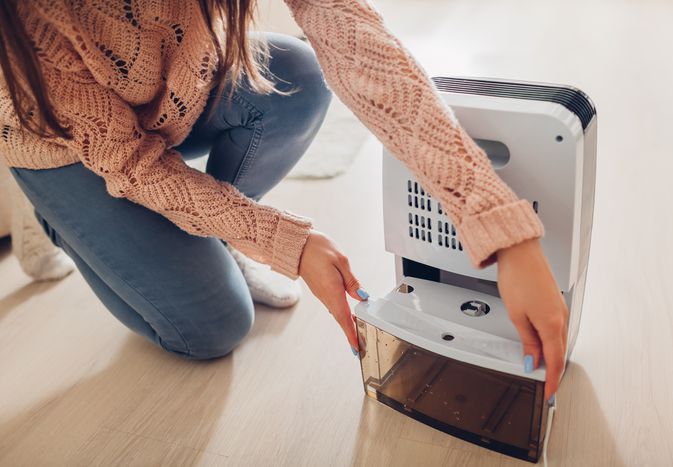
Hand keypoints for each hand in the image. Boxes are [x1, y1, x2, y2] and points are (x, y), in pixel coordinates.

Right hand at [298, 230, 367, 351]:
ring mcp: (321, 294)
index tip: (356, 348)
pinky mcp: (320, 290)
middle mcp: (326, 296)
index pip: (344, 317)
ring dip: (347, 323)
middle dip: (351, 332)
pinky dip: (341, 313)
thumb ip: (352, 281)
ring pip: (337, 312)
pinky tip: (348, 314)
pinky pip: (333, 305)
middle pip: (341, 318)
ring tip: (358, 333)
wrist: (296, 245)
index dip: (351, 334)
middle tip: (360, 345)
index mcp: (332, 290)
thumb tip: (362, 295)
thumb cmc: (317, 248)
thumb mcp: (341, 260)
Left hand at [496, 238, 568, 400]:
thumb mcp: (517, 316)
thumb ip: (527, 341)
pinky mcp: (555, 302)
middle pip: (558, 353)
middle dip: (553, 371)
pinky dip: (551, 342)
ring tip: (541, 369)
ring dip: (551, 356)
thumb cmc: (517, 277)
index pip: (554, 362)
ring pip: (558, 341)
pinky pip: (556, 329)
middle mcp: (561, 317)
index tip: (549, 394)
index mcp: (552, 324)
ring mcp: (560, 309)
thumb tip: (532, 361)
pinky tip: (542, 345)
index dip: (552, 382)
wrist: (520, 252)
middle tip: (546, 387)